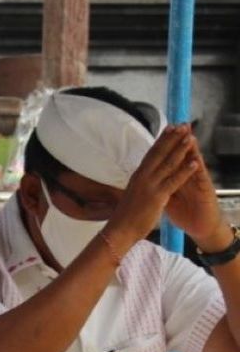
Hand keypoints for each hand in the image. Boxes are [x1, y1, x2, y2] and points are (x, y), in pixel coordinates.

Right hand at [104, 125, 198, 246]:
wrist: (119, 230)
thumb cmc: (126, 215)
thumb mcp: (133, 194)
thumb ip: (141, 183)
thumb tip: (144, 178)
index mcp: (138, 175)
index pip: (151, 153)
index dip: (161, 139)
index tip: (170, 127)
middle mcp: (143, 176)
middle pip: (160, 153)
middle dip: (172, 138)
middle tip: (183, 125)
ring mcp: (150, 185)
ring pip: (168, 163)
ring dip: (180, 149)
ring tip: (190, 137)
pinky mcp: (157, 196)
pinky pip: (174, 181)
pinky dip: (185, 171)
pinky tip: (194, 162)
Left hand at [165, 132, 228, 248]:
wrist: (200, 226)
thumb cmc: (184, 212)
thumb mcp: (166, 198)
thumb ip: (159, 185)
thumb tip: (147, 178)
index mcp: (174, 178)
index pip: (168, 159)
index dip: (163, 147)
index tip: (158, 135)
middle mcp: (187, 176)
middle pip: (181, 156)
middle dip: (177, 141)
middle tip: (175, 125)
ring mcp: (197, 182)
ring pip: (192, 162)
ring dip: (190, 148)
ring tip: (188, 133)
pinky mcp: (204, 191)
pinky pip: (200, 178)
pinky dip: (197, 168)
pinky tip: (196, 159)